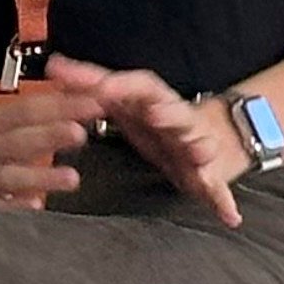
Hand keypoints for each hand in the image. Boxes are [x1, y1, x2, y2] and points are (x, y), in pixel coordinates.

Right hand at [0, 79, 108, 209]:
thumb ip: (35, 117)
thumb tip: (79, 96)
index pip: (28, 111)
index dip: (60, 105)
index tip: (94, 102)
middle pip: (19, 140)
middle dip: (49, 135)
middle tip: (80, 134)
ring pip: (10, 176)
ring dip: (40, 176)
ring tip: (72, 178)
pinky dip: (13, 208)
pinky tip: (36, 206)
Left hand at [43, 55, 250, 226]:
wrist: (208, 135)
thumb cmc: (155, 118)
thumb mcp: (123, 99)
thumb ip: (89, 84)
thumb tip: (53, 66)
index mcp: (155, 99)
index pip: (140, 86)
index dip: (122, 86)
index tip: (101, 86)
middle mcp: (178, 118)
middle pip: (174, 112)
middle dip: (166, 113)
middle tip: (154, 114)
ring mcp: (195, 145)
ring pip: (200, 144)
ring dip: (201, 147)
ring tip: (201, 153)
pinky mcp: (207, 175)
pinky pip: (217, 188)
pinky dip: (223, 201)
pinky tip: (229, 216)